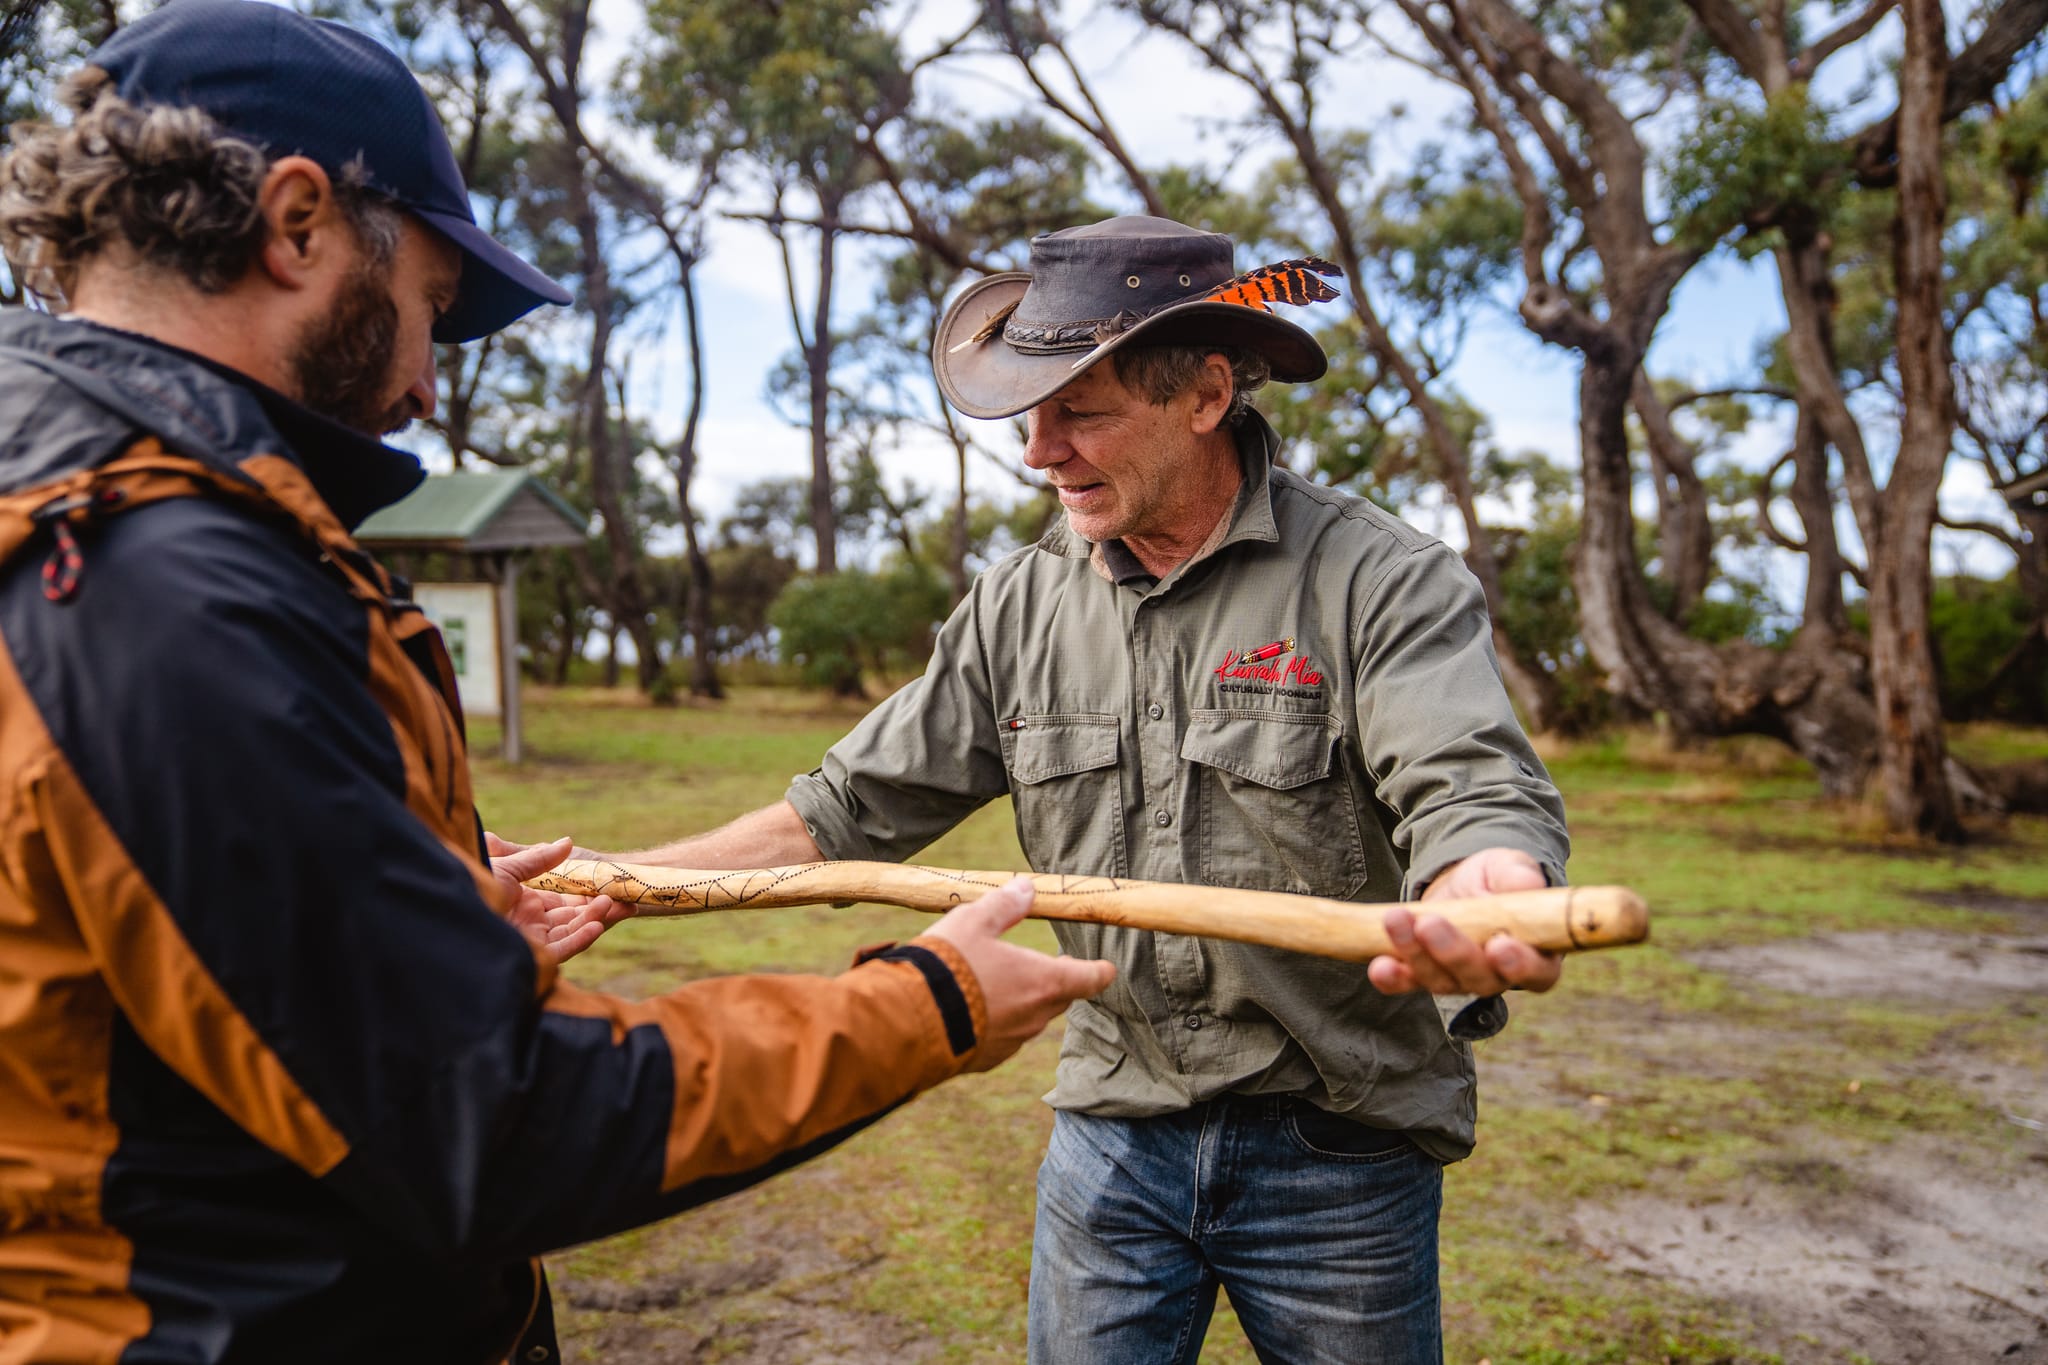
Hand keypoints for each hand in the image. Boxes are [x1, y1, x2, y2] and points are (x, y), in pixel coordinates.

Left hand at [486, 833, 630, 963]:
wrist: (446, 910)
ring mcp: (532, 939)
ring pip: (571, 930)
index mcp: (526, 903)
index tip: (614, 889)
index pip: (565, 901)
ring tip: (614, 905)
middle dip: (599, 909)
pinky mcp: (531, 955)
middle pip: (573, 917)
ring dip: (593, 919)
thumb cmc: (472, 883)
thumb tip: (566, 842)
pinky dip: (580, 938)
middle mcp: (531, 923)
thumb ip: (538, 857)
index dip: (589, 895)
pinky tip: (597, 925)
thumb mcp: (508, 865)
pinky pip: (561, 949)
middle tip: (624, 899)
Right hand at [916, 877, 1116, 1070]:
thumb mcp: (974, 921)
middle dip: (1055, 980)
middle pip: (1060, 996)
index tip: (1106, 967)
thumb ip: (1004, 905)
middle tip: (1044, 965)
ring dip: (1022, 1001)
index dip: (1100, 971)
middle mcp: (1036, 1015)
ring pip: (1030, 1018)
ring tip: (997, 983)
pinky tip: (972, 1010)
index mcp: (1044, 981)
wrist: (911, 1021)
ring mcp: (1013, 1041)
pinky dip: (996, 1022)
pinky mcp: (988, 1059)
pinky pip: (1003, 1038)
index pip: (1091, 979)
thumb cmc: (948, 965)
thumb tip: (1026, 888)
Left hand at [1367, 847, 1561, 996]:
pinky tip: (1380, 966)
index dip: (1519, 965)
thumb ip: (1519, 876)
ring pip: (1440, 980)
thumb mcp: (1510, 868)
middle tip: (1430, 924)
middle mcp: (1498, 976)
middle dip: (1453, 953)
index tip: (1499, 946)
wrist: (1463, 881)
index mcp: (1536, 955)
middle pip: (1480, 979)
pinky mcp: (1425, 973)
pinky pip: (1408, 983)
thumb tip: (1527, 883)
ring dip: (1416, 955)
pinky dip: (1393, 978)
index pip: (1536, 972)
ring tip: (1396, 921)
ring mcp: (1459, 979)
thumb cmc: (1498, 879)